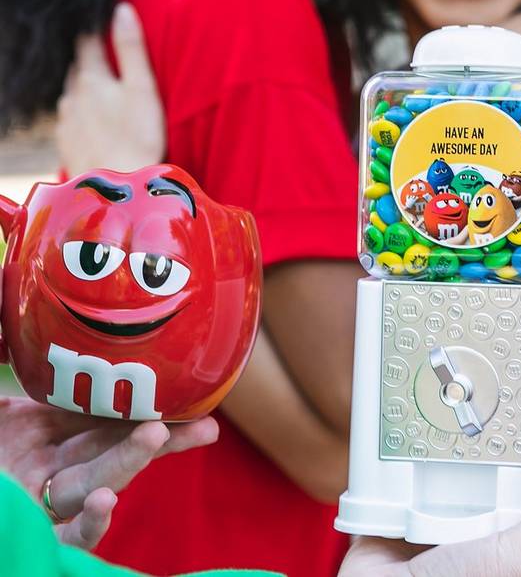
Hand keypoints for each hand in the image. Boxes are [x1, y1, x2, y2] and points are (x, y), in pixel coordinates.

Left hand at [0, 270, 217, 549]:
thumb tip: (7, 275)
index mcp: (42, 425)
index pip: (105, 414)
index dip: (146, 402)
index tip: (189, 393)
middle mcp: (49, 459)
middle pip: (116, 447)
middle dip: (165, 437)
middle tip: (209, 425)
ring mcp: (40, 497)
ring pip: (98, 483)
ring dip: (130, 463)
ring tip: (158, 437)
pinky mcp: (30, 530)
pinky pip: (70, 536)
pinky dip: (91, 523)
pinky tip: (105, 501)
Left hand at [56, 3, 165, 175]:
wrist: (118, 188)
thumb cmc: (138, 138)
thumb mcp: (142, 89)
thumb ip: (131, 49)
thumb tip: (122, 9)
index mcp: (92, 78)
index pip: (87, 42)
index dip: (95, 30)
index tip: (103, 23)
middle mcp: (72, 96)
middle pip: (78, 68)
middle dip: (90, 61)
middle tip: (108, 58)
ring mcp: (66, 121)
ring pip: (72, 94)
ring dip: (85, 89)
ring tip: (104, 93)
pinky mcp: (66, 143)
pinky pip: (71, 120)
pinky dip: (82, 115)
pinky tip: (96, 123)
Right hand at [338, 424, 520, 576]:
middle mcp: (491, 538)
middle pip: (509, 474)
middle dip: (504, 441)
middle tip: (500, 406)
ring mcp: (446, 525)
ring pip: (456, 469)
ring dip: (448, 445)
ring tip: (451, 413)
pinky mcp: (403, 514)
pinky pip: (405, 473)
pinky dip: (403, 454)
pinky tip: (409, 433)